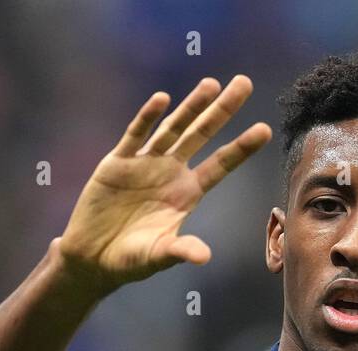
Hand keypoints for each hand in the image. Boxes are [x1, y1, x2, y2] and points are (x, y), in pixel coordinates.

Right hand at [57, 76, 271, 293]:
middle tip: (245, 83)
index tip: (265, 129)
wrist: (92, 257)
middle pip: (202, 134)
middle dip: (222, 110)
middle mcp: (170, 172)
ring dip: (191, 106)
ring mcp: (145, 163)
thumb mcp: (158, 256)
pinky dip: (148, 118)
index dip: (241, 147)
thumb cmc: (131, 259)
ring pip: (173, 128)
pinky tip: (162, 100)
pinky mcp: (118, 162)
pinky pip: (135, 135)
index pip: (221, 164)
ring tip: (211, 84)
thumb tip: (204, 256)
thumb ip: (180, 251)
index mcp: (187, 193)